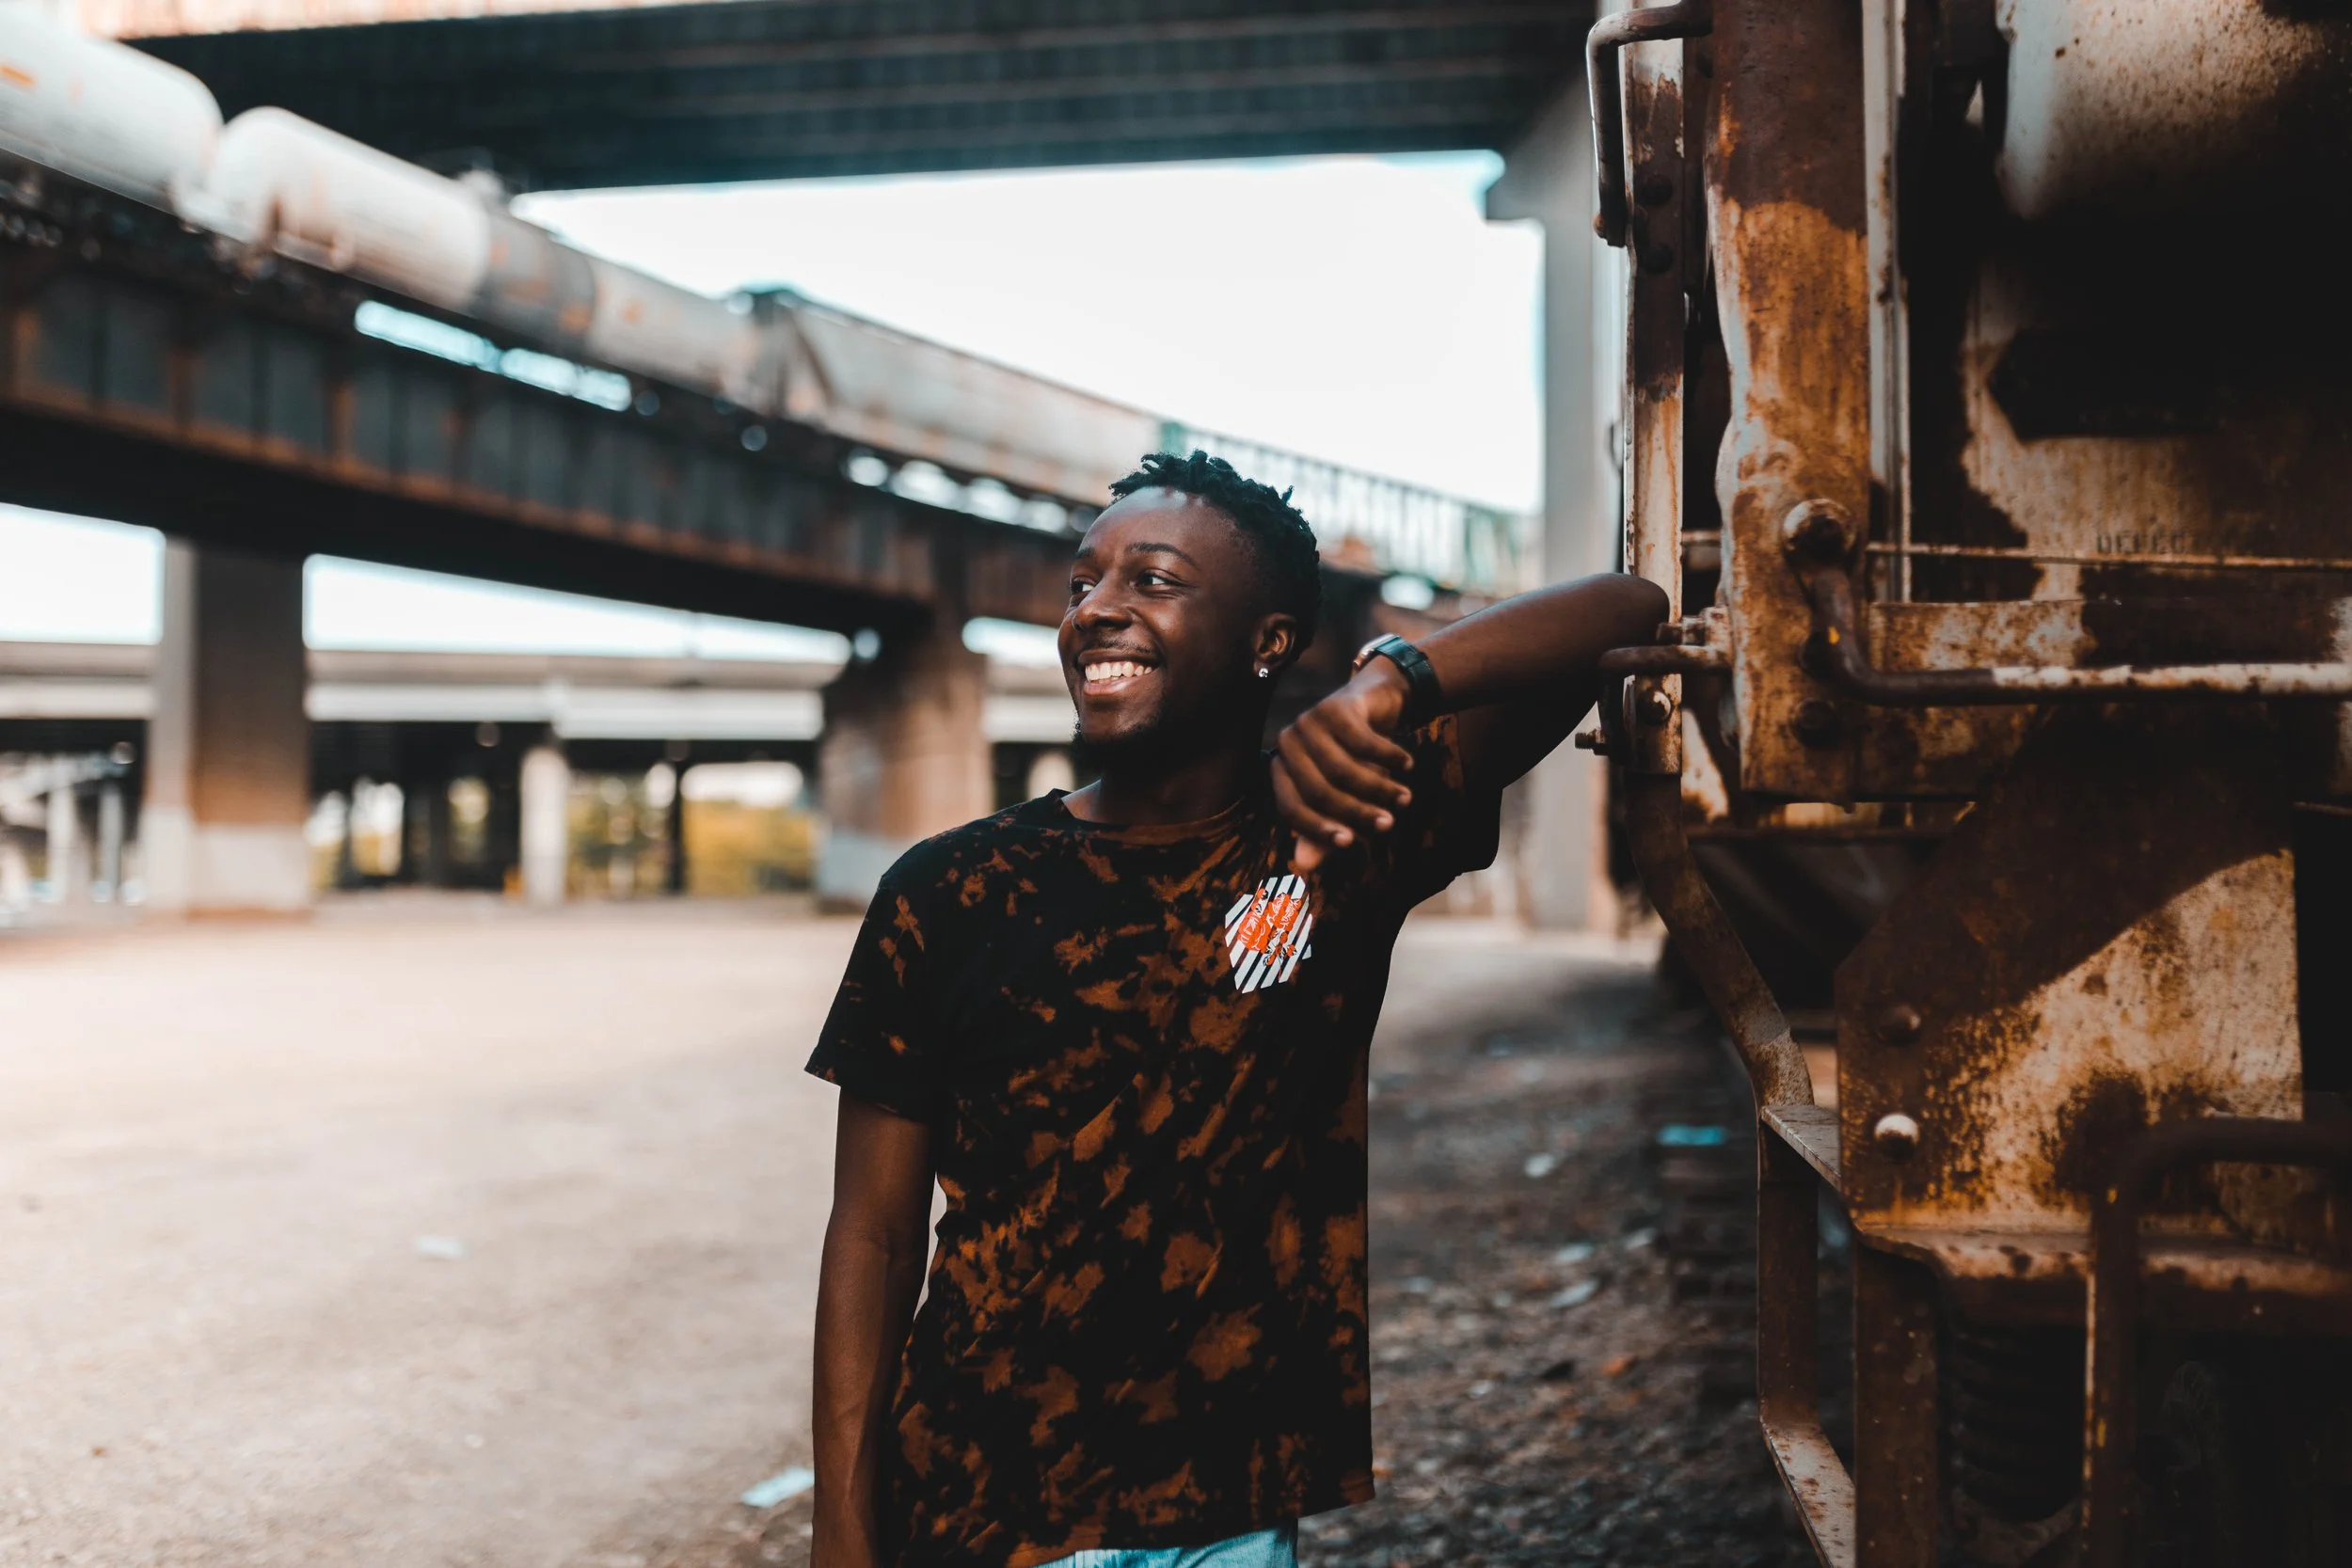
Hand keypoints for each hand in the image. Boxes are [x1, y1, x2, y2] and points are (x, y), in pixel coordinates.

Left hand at [1273, 662, 1417, 872]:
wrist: (1374, 704)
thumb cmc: (1354, 759)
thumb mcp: (1344, 798)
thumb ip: (1324, 831)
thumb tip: (1305, 865)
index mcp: (1280, 770)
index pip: (1291, 808)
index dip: (1318, 829)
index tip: (1351, 843)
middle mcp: (1287, 744)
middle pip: (1319, 790)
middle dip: (1356, 812)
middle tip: (1388, 824)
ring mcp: (1308, 722)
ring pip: (1342, 769)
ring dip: (1379, 788)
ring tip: (1405, 798)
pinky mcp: (1334, 705)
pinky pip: (1364, 742)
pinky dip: (1390, 757)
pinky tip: (1407, 765)